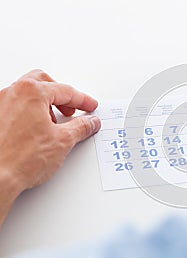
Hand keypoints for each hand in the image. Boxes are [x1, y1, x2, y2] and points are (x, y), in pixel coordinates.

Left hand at [0, 70, 100, 226]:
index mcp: (31, 92)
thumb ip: (81, 127)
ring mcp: (0, 105)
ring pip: (28, 94)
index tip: (90, 106)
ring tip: (56, 123)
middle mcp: (12, 93)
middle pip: (44, 83)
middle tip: (73, 110)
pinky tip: (39, 129)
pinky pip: (17, 106)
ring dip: (46, 104)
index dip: (83, 100)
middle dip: (62, 96)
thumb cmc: (20, 158)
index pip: (65, 91)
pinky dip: (31, 112)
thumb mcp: (63, 140)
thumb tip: (89, 122)